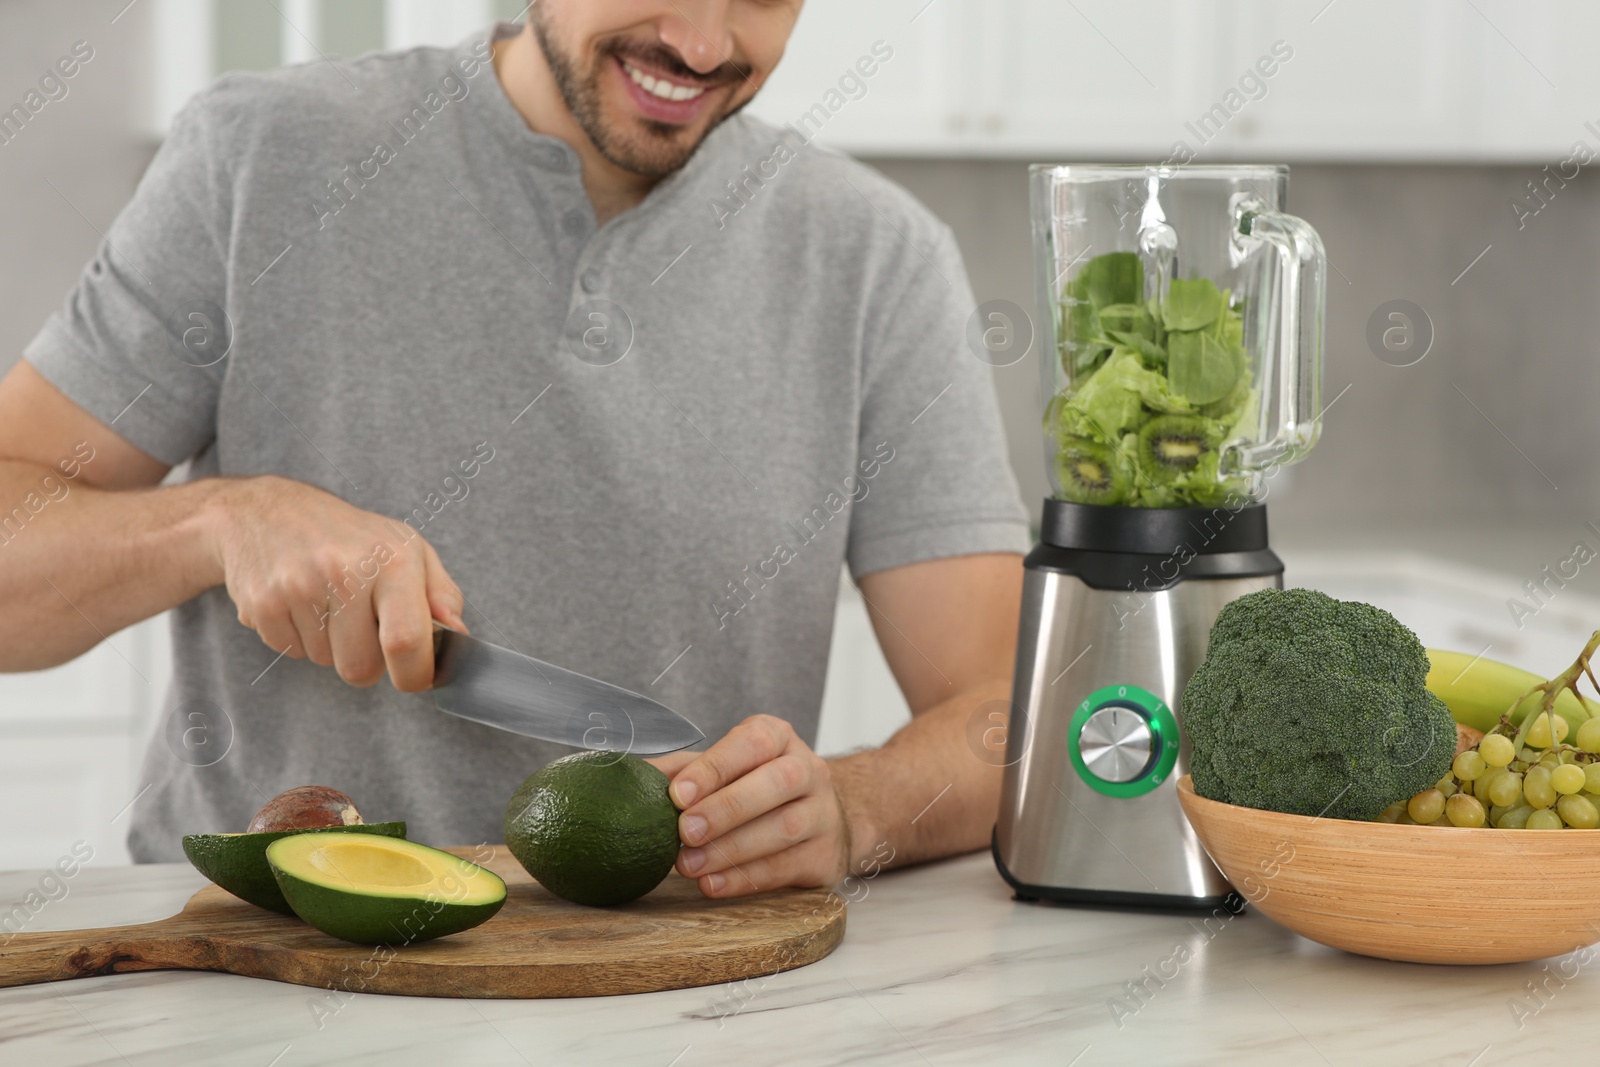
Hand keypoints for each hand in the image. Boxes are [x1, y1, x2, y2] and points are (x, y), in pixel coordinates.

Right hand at [205, 475, 465, 690]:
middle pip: (361, 668)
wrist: (268, 510)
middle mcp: (345, 572)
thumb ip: (441, 595)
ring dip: (331, 646)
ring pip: (325, 662)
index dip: (414, 674)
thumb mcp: (408, 548)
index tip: (416, 676)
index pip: (406, 641)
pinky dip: (298, 637)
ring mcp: (299, 587)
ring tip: (327, 604)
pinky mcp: (262, 603)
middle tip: (362, 626)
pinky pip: (291, 652)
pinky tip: (299, 602)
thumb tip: (458, 635)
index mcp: (391, 561)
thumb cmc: (350, 535)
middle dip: (367, 661)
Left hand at [646, 715, 850, 897]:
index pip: (752, 743)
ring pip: (784, 828)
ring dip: (731, 849)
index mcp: (777, 738)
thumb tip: (627, 777)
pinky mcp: (825, 854)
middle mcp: (808, 769)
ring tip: (688, 865)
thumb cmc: (756, 787)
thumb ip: (679, 771)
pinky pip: (786, 867)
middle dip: (726, 808)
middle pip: (775, 783)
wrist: (820, 817)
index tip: (678, 794)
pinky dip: (745, 878)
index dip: (715, 767)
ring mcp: (823, 813)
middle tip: (685, 831)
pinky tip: (712, 883)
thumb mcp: (722, 769)